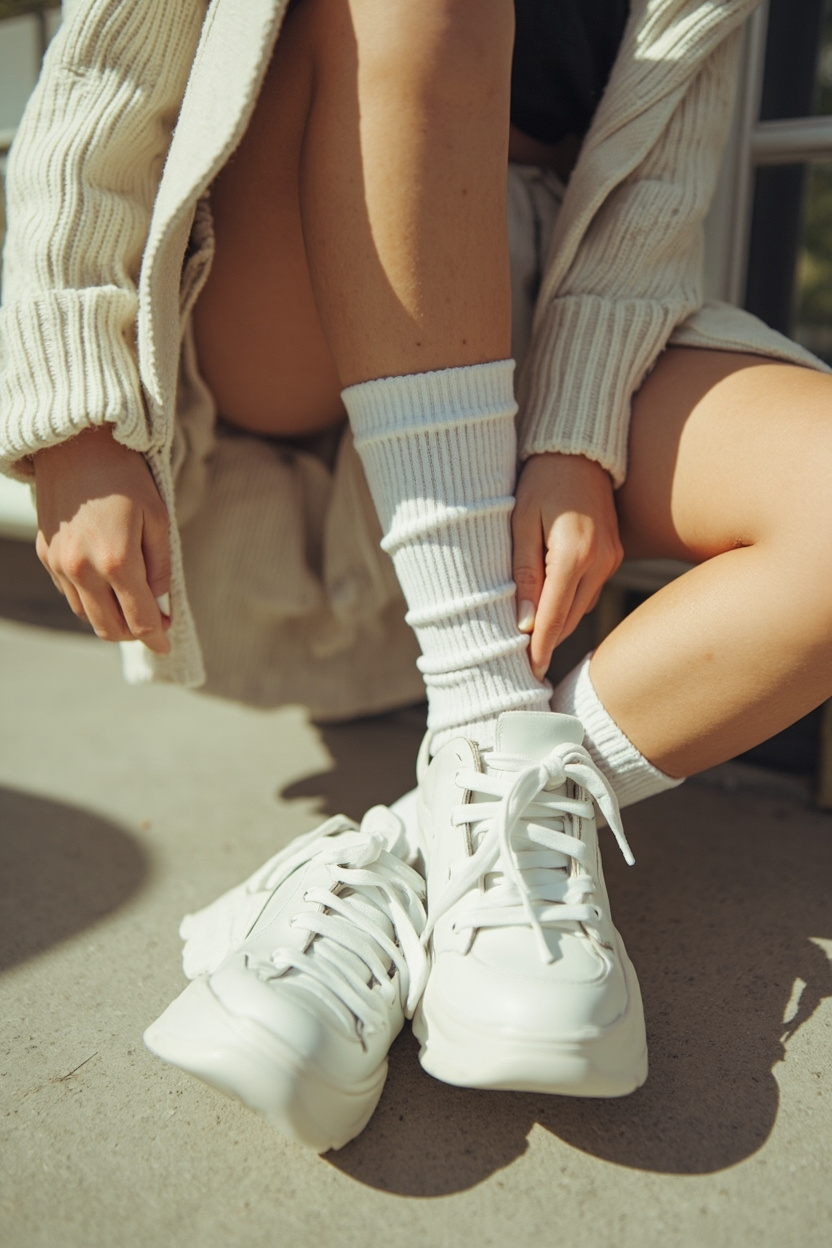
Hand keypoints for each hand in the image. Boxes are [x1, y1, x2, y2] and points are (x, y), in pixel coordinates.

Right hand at [34, 425, 171, 654]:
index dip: (156, 637)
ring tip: (131, 604)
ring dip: (110, 618)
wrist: (75, 445)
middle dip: (134, 634)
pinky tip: (105, 583)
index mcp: (116, 561)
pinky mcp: (45, 554)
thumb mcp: (157, 518)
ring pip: (86, 614)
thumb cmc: (125, 477)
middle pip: (109, 628)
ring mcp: (59, 564)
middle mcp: (82, 570)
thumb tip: (159, 602)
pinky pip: (69, 593)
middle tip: (152, 624)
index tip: (166, 644)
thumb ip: (160, 567)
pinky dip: (90, 598)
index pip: (139, 619)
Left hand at [512, 452, 622, 678]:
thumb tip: (525, 624)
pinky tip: (549, 608)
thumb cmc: (541, 482)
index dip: (541, 648)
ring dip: (558, 624)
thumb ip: (523, 574)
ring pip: (581, 608)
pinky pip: (588, 592)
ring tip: (530, 640)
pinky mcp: (614, 556)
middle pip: (570, 619)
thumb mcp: (520, 523)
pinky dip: (569, 604)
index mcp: (574, 553)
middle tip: (522, 663)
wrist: (578, 451)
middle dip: (547, 641)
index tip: (529, 673)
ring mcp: (611, 560)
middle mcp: (600, 561)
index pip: (555, 616)